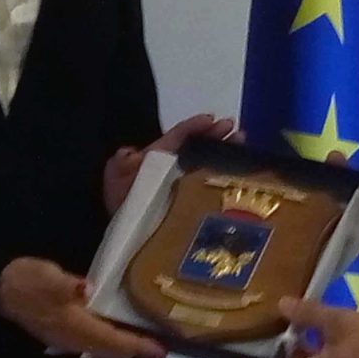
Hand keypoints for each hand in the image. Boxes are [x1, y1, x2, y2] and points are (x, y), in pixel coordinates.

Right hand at [0, 258, 164, 357]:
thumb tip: (86, 288)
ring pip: (102, 351)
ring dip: (122, 348)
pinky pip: (93, 344)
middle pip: (111, 353)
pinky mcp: (60, 334)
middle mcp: (74, 339)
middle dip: (135, 351)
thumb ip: (67, 284)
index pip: (114, 343)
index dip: (138, 347)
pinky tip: (114, 328)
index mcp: (76, 327)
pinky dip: (109, 341)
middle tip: (158, 346)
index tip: (161, 351)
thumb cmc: (27, 281)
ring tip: (141, 339)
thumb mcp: (47, 276)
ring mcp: (66, 339)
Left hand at [103, 112, 239, 212]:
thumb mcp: (116, 179)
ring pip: (207, 161)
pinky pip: (211, 183)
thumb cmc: (124, 206)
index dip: (193, 127)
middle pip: (198, 146)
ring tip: (242, 142)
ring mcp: (185, 184)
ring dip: (225, 151)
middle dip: (216, 136)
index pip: (177, 137)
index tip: (212, 119)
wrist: (128, 238)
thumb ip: (121, 164)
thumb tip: (130, 153)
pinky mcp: (194, 201)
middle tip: (236, 130)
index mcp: (157, 157)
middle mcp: (174, 167)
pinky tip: (239, 172)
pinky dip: (225, 174)